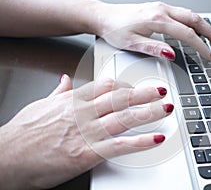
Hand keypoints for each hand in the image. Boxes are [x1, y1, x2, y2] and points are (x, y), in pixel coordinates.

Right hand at [0, 75, 172, 189]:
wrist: (6, 158)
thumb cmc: (22, 134)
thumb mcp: (40, 106)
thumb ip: (58, 93)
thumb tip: (66, 80)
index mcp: (73, 101)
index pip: (106, 87)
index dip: (126, 86)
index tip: (137, 86)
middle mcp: (83, 114)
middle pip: (120, 99)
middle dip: (144, 94)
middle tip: (162, 90)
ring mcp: (86, 133)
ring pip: (124, 118)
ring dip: (149, 112)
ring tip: (166, 107)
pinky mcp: (87, 154)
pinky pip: (120, 145)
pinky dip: (140, 141)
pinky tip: (155, 138)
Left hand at [94, 2, 210, 59]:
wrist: (104, 17)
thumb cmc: (115, 30)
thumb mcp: (132, 43)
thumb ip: (153, 48)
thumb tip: (172, 54)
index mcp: (157, 19)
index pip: (187, 34)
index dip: (200, 46)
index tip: (209, 56)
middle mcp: (162, 10)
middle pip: (194, 19)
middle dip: (210, 32)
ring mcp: (162, 7)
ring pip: (190, 14)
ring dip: (204, 26)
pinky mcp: (159, 9)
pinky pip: (182, 13)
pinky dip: (194, 22)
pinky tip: (196, 29)